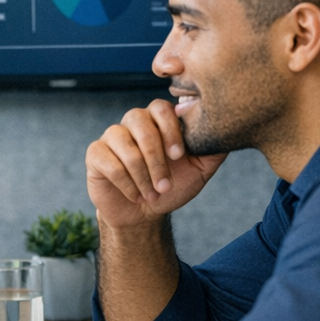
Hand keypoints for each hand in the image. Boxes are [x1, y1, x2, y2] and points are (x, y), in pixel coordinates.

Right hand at [86, 98, 227, 228]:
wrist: (144, 213)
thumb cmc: (172, 186)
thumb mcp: (200, 170)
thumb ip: (212, 149)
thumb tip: (223, 126)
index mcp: (158, 120)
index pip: (161, 108)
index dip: (169, 130)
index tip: (178, 157)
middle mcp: (134, 122)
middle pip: (140, 123)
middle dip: (155, 159)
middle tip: (165, 185)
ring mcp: (112, 136)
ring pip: (124, 144)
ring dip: (142, 175)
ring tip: (153, 195)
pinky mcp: (96, 154)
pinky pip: (109, 163)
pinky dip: (126, 183)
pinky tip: (136, 195)